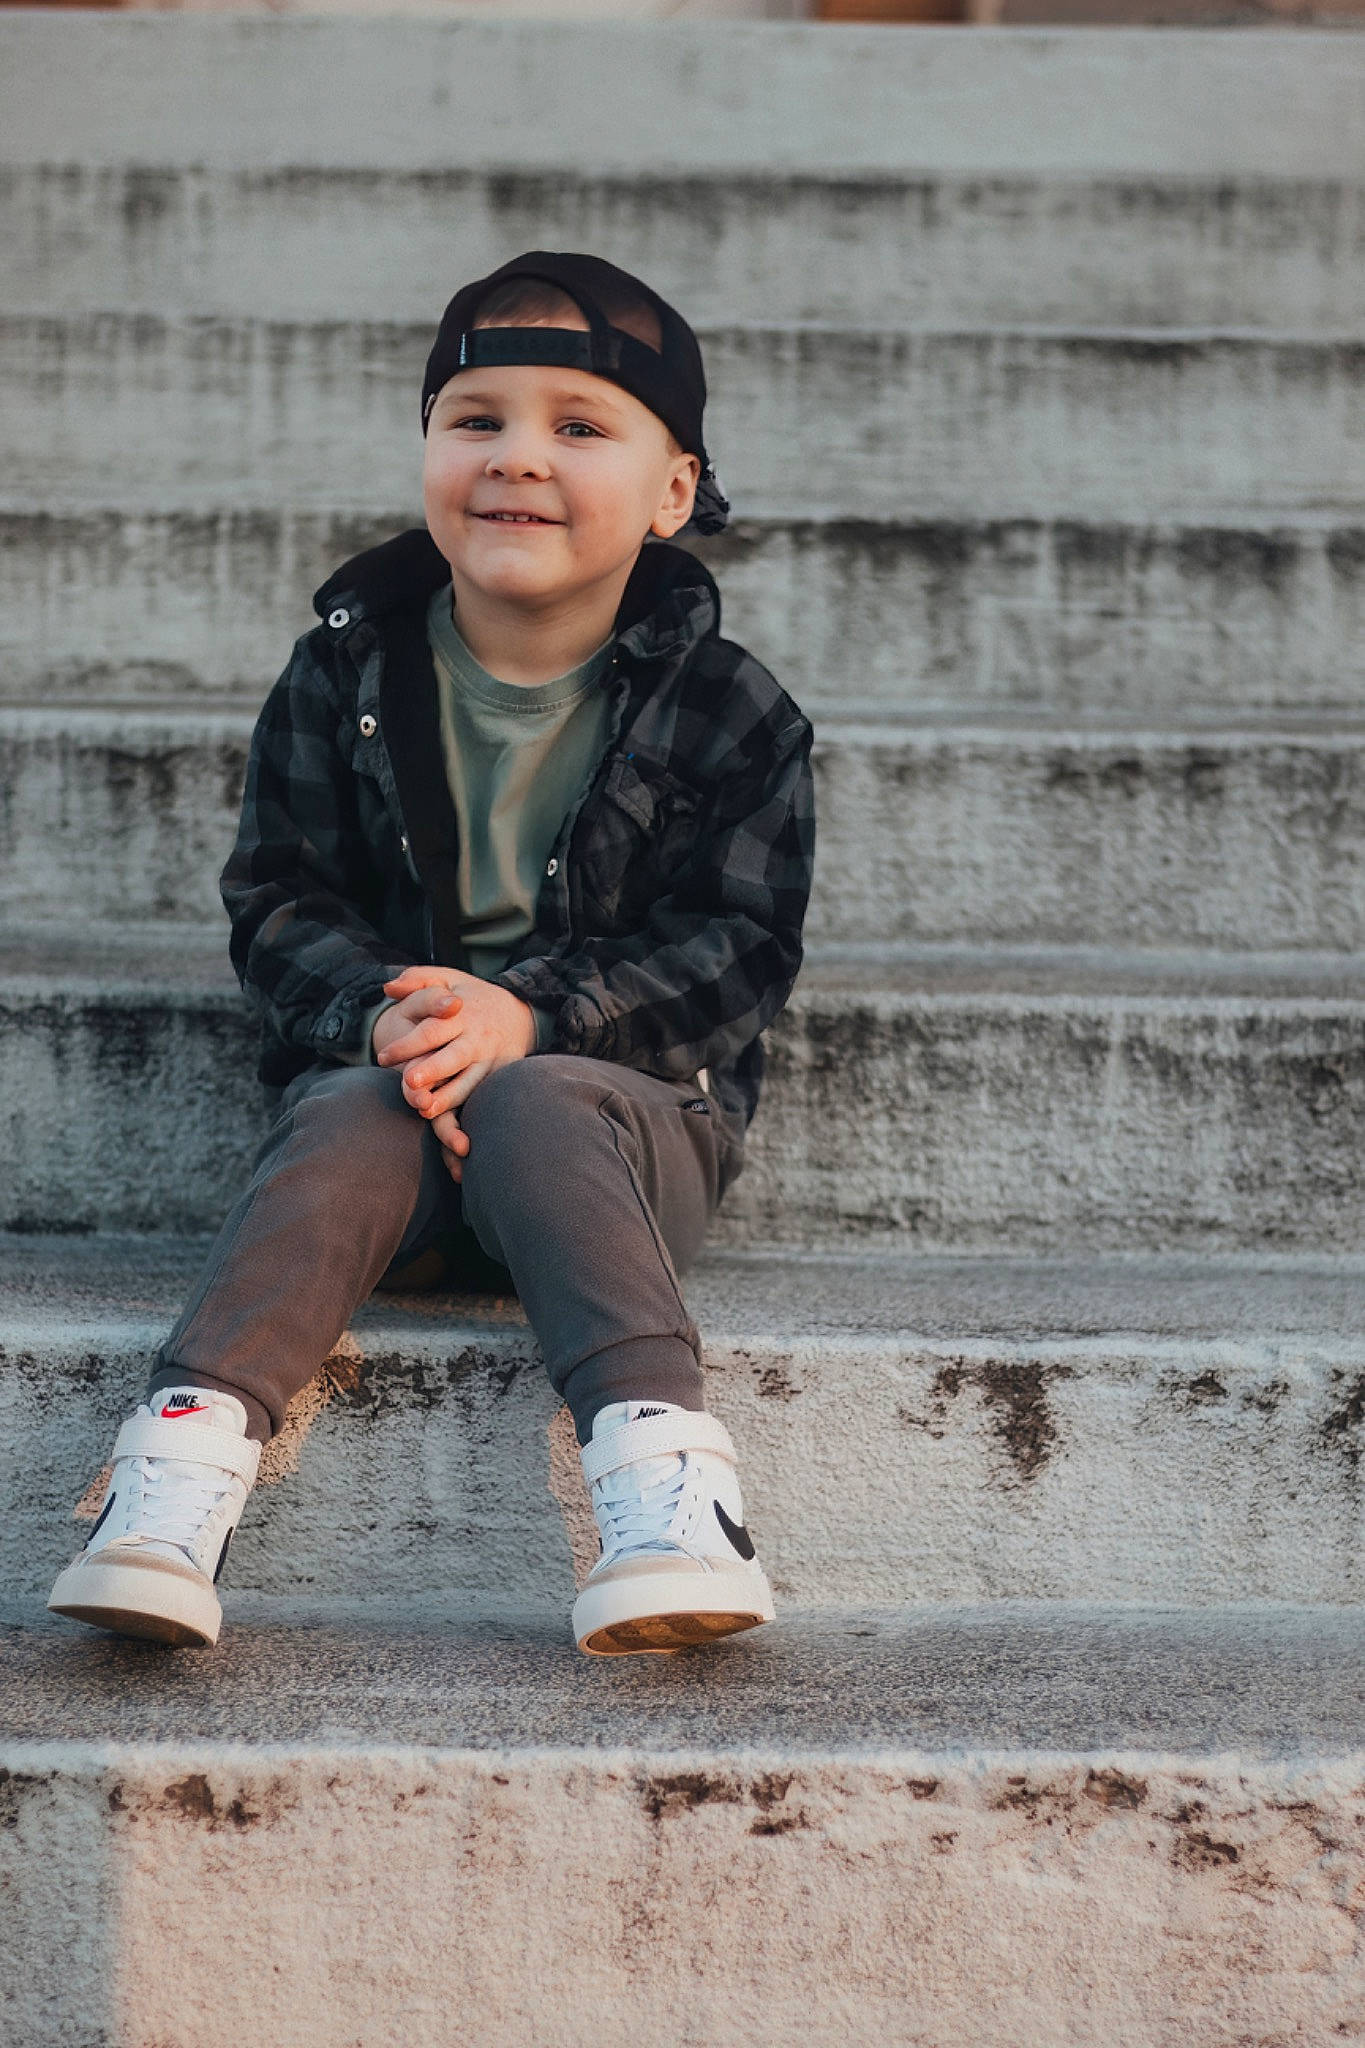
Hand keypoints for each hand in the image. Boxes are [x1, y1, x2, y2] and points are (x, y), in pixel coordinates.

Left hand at [373, 966, 536, 1183]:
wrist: (520, 1013)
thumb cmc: (472, 997)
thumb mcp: (449, 978)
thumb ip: (418, 979)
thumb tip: (387, 988)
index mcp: (461, 1014)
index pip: (431, 1030)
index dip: (407, 1044)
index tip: (382, 1057)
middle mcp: (476, 1039)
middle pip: (452, 1057)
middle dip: (431, 1069)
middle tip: (408, 1081)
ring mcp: (489, 1061)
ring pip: (468, 1082)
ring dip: (447, 1098)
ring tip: (425, 1108)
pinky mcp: (496, 1078)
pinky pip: (479, 1096)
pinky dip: (464, 1109)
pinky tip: (446, 1122)